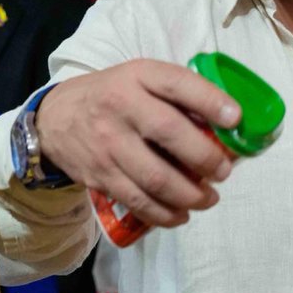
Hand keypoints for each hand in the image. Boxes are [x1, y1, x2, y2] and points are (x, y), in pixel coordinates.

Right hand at [36, 58, 241, 226]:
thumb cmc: (116, 95)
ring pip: (154, 177)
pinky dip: (164, 214)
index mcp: (138, 77)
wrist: (55, 118)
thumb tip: (229, 122)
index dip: (209, 101)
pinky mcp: (99, 176)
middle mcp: (120, 107)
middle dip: (205, 157)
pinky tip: (182, 215)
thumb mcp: (142, 78)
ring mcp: (107, 144)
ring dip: (189, 194)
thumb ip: (179, 94)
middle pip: (169, 133)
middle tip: (225, 172)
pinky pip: (136, 201)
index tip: (236, 118)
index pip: (176, 84)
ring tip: (210, 198)